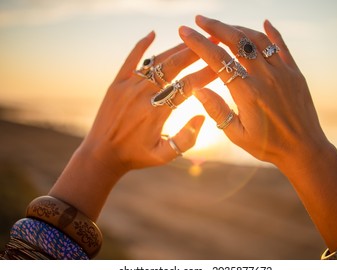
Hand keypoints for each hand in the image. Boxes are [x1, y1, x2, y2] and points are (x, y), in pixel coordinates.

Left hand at [49, 31, 216, 219]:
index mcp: (156, 112)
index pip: (188, 86)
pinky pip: (130, 59)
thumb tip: (202, 116)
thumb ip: (186, 139)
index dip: (206, 74)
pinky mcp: (117, 83)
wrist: (102, 153)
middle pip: (174, 66)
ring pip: (156, 61)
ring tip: (193, 40)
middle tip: (212, 42)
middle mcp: (143, 95)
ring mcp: (128, 86)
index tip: (221, 66)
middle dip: (195, 53)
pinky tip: (152, 33)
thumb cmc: (136, 156)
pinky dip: (141, 46)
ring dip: (176, 49)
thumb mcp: (164, 156)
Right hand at [179, 15, 329, 168]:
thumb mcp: (237, 134)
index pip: (218, 60)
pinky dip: (272, 32)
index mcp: (247, 93)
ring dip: (238, 29)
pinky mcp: (295, 73)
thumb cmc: (268, 145)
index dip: (199, 43)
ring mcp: (282, 73)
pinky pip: (282, 46)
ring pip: (258, 40)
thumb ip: (217, 110)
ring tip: (223, 26)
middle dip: (215, 27)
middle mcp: (265, 78)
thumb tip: (198, 89)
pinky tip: (264, 23)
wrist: (304, 149)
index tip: (185, 32)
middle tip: (200, 20)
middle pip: (237, 42)